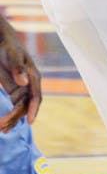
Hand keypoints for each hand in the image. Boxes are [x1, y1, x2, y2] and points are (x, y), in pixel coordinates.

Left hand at [0, 16, 41, 130]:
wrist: (3, 43)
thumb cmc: (9, 48)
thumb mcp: (12, 56)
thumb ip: (18, 69)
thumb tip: (24, 82)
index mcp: (33, 76)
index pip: (36, 96)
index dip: (33, 109)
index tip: (30, 121)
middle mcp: (30, 84)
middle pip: (27, 105)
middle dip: (17, 117)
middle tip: (4, 127)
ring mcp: (23, 88)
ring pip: (21, 108)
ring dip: (13, 119)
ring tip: (2, 130)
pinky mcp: (15, 90)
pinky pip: (15, 106)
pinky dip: (10, 115)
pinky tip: (4, 125)